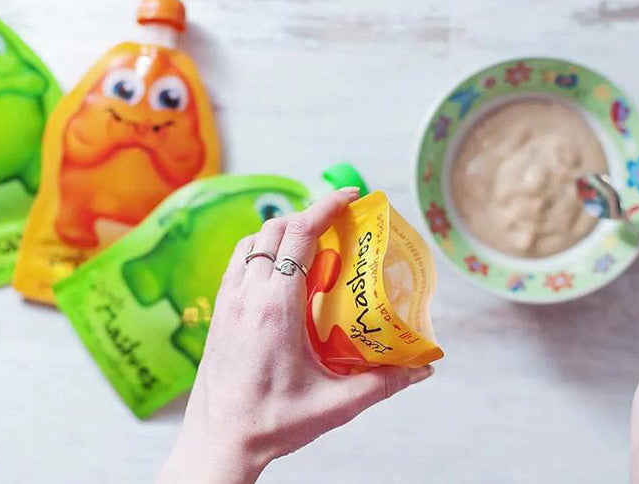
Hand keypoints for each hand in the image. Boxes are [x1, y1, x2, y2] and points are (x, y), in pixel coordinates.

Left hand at [158, 188, 433, 483]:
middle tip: (340, 220)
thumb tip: (421, 369)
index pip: (299, 235)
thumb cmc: (271, 423)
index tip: (351, 196)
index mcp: (275, 307)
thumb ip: (382, 383)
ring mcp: (228, 302)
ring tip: (312, 242)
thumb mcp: (335, 405)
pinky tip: (280, 273)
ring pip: (251, 242)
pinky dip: (260, 252)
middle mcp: (247, 295)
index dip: (326, 207)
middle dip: (309, 214)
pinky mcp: (218, 314)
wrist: (219, 441)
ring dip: (281, 231)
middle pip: (275, 229)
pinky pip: (238, 264)